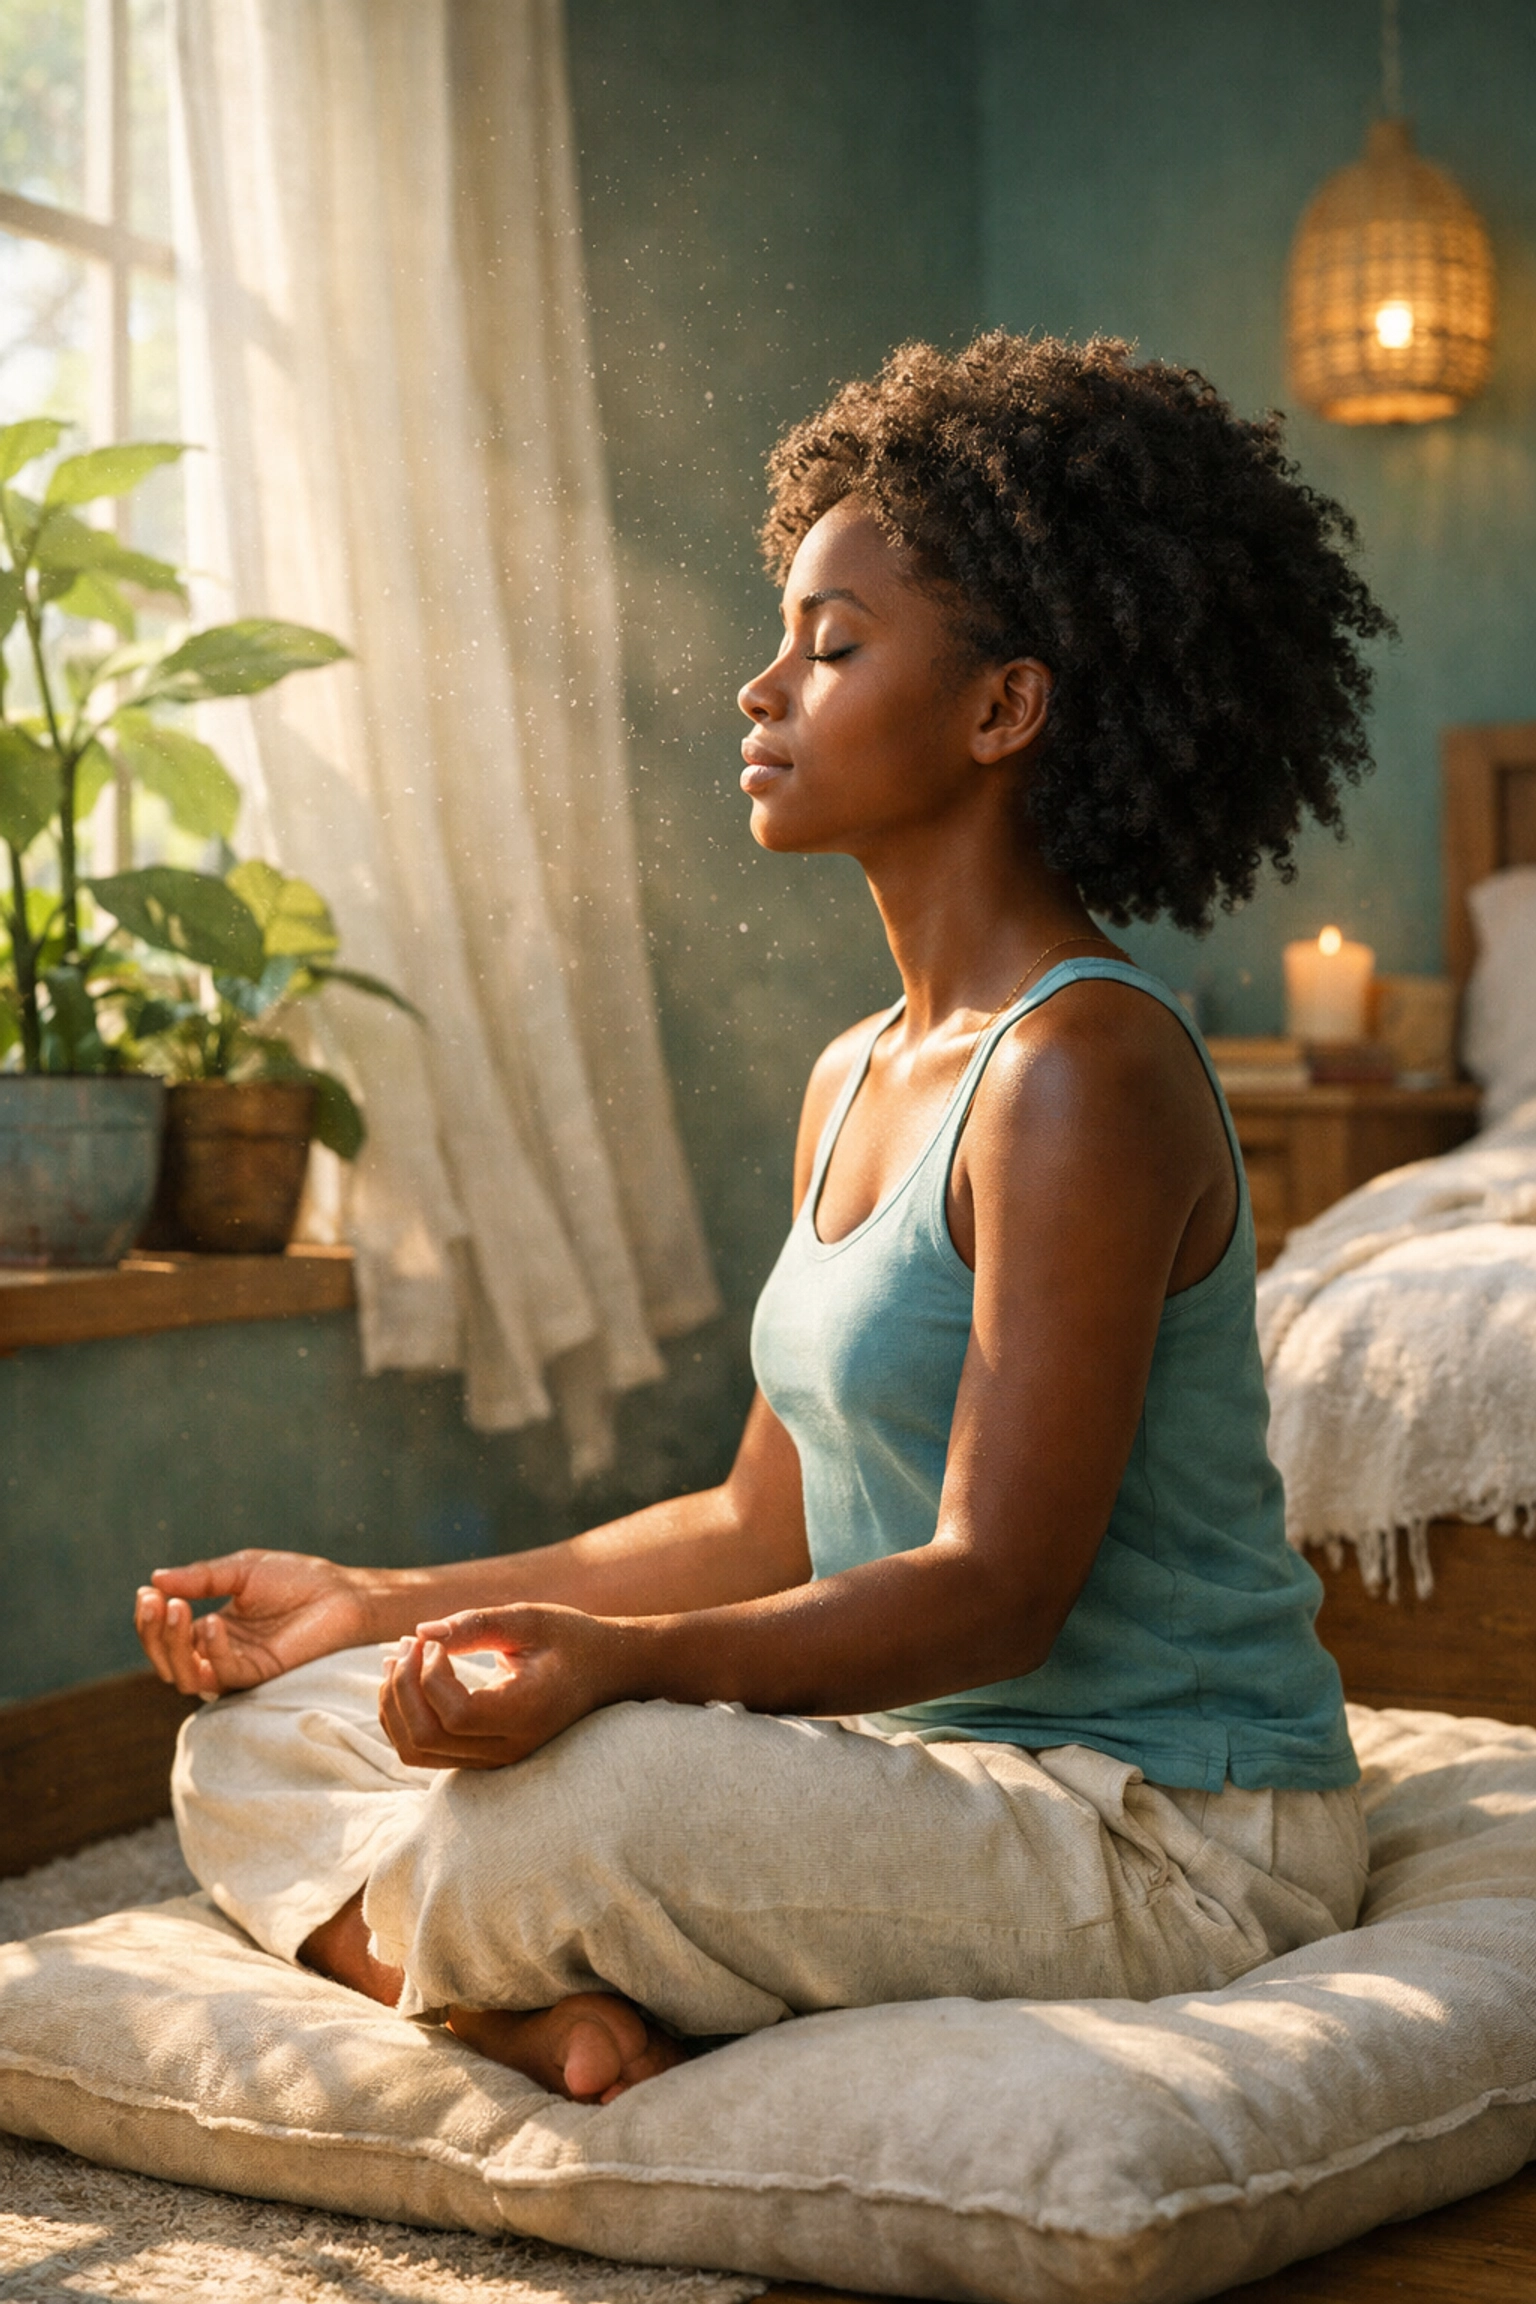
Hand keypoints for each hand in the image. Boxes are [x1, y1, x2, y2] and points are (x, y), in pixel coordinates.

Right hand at [135, 1549, 369, 1695]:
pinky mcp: (258, 1675)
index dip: (150, 1617)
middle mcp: (219, 1653)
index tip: (146, 1592)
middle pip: (167, 1659)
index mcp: (212, 1628)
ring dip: (174, 1644)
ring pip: (186, 1674)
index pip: (166, 1634)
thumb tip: (155, 1579)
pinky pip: (223, 1673)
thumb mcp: (241, 1570)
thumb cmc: (296, 1579)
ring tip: (177, 1608)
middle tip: (155, 1602)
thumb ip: (200, 1578)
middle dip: (152, 1633)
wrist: (340, 1592)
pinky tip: (212, 1623)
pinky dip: (212, 1649)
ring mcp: (237, 1667)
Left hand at [378, 1603, 630, 1769]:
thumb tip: (420, 1632)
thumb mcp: (532, 1620)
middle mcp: (508, 1748)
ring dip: (394, 1704)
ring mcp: (493, 1759)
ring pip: (416, 1751)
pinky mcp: (479, 1756)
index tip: (434, 1641)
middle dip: (402, 1688)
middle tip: (407, 1644)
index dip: (430, 1676)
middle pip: (426, 1738)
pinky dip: (402, 1717)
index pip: (456, 1715)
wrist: (606, 1674)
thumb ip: (477, 1625)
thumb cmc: (572, 1641)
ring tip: (397, 1657)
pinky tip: (405, 1677)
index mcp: (527, 1714)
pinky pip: (423, 1750)